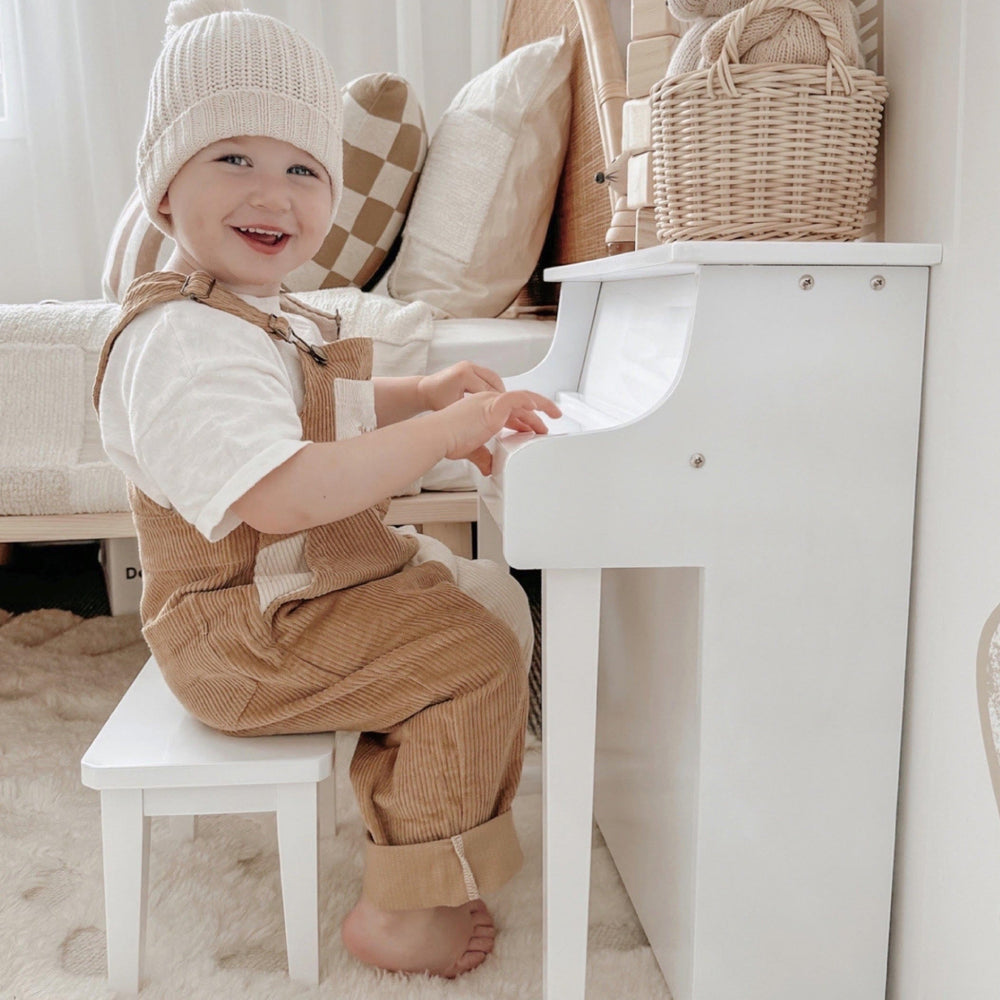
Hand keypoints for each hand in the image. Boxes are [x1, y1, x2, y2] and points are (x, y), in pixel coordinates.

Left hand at [417, 361, 504, 411]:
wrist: (427, 390)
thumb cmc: (436, 400)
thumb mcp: (454, 409)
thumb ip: (472, 412)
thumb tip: (488, 421)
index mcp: (464, 375)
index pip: (488, 391)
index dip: (496, 404)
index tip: (503, 415)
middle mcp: (469, 367)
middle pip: (494, 382)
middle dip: (501, 398)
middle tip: (508, 411)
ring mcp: (471, 365)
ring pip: (495, 378)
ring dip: (500, 391)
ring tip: (503, 406)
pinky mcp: (472, 367)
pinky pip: (489, 376)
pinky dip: (495, 387)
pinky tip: (496, 399)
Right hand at [434, 389, 561, 475]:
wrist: (439, 435)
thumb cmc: (448, 440)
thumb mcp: (471, 449)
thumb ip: (482, 457)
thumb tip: (489, 468)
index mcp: (484, 410)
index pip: (509, 411)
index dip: (524, 421)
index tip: (533, 430)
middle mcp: (488, 401)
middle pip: (520, 403)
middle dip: (536, 416)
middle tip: (546, 426)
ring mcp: (491, 401)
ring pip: (524, 398)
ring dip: (541, 406)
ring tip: (554, 414)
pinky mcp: (493, 404)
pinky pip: (517, 398)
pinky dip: (529, 401)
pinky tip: (538, 407)